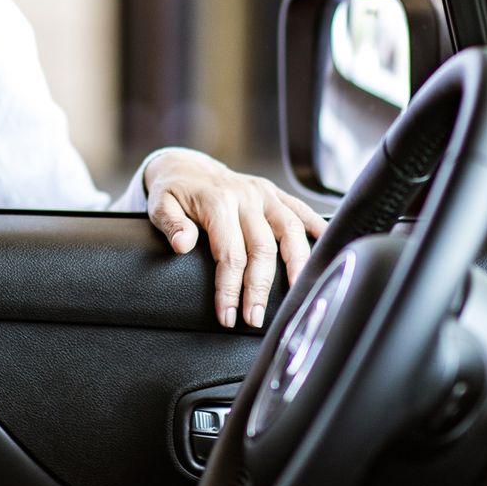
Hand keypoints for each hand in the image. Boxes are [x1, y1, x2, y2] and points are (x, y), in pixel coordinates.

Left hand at [144, 150, 328, 329]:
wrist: (187, 166)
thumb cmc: (173, 191)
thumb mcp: (159, 204)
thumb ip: (170, 224)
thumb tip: (182, 244)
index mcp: (218, 202)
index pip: (229, 253)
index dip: (229, 288)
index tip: (228, 316)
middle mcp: (246, 197)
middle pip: (262, 248)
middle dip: (260, 288)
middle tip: (256, 319)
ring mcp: (264, 194)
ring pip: (290, 230)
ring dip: (297, 264)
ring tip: (299, 293)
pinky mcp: (275, 193)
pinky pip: (301, 210)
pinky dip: (318, 229)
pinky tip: (327, 249)